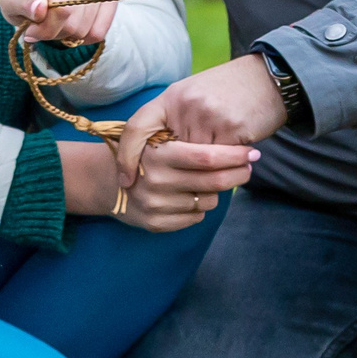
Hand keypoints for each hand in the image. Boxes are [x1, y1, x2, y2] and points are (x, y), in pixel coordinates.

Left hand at [1, 0, 116, 46]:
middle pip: (73, 23)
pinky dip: (85, 37)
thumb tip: (40, 8)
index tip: (32, 32)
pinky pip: (100, 31)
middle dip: (55, 33)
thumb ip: (20, 3)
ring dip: (68, 35)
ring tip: (57, 23)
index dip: (46, 30)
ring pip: (86, 30)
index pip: (61, 10)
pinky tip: (73, 26)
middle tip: (44, 27)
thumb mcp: (9, 0)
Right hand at [60, 139, 255, 230]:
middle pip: (213, 181)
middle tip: (248, 166)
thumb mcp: (155, 133)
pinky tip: (193, 196)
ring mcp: (155, 205)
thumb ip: (187, 134)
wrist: (106, 181)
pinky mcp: (155, 224)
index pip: (207, 157)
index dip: (234, 155)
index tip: (250, 151)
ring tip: (212, 180)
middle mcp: (156, 181)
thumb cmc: (143, 152)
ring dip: (217, 191)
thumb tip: (232, 143)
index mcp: (157, 153)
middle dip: (238, 173)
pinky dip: (201, 207)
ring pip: (209, 201)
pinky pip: (196, 217)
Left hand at [111, 56, 289, 189]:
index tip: (126, 180)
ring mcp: (208, 115)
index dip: (126, 156)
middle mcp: (185, 104)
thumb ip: (175, 122)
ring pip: (196, 161)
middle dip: (176, 171)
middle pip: (169, 154)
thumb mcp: (193, 97)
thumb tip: (158, 159)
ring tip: (219, 169)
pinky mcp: (231, 127)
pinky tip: (239, 159)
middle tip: (183, 182)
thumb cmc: (229, 91)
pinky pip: (220, 160)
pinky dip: (227, 166)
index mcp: (171, 96)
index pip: (137, 128)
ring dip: (207, 171)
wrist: (268, 78)